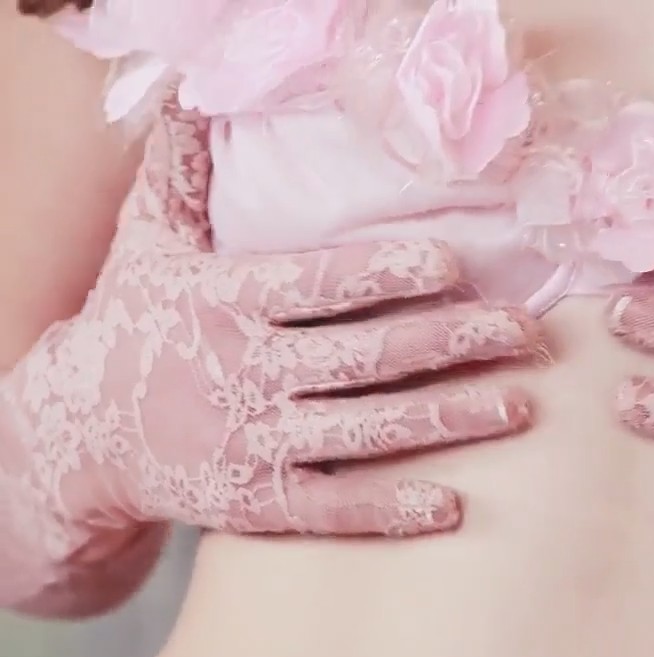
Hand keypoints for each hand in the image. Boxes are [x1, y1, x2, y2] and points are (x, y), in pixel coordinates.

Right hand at [0, 95, 539, 614]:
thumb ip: (182, 179)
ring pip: (367, 430)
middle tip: (525, 332)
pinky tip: (452, 506)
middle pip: (365, 356)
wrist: (76, 435)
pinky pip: (335, 507)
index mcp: (227, 303)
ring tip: (519, 406)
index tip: (453, 261)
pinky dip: (392, 510)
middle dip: (451, 342)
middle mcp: (246, 373)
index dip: (386, 273)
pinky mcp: (259, 501)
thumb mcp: (150, 247)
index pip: (319, 285)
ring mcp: (254, 442)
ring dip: (448, 420)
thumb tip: (192, 97)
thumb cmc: (136, 328)